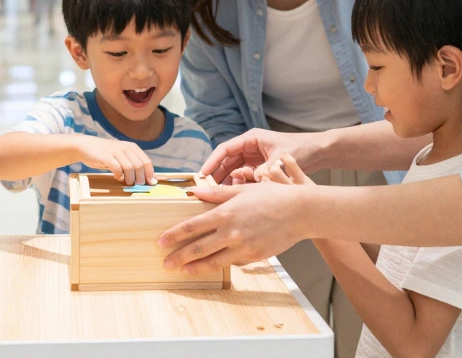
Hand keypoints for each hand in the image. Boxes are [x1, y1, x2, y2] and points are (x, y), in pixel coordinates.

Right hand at [76, 136, 155, 185]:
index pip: (146, 162)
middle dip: (140, 179)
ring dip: (130, 179)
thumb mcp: (122, 155)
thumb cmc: (106, 154)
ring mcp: (116, 151)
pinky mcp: (106, 156)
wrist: (86, 146)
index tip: (150, 184)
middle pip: (139, 166)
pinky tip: (117, 178)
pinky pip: (117, 168)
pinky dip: (119, 176)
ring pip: (130, 168)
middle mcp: (126, 148)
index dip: (149, 174)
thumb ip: (133, 164)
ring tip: (127, 183)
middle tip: (137, 186)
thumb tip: (149, 179)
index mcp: (132, 147)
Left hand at [157, 180, 312, 272]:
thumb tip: (194, 192)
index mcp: (225, 213)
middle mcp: (231, 232)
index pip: (192, 226)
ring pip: (213, 261)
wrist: (300, 212)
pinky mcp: (254, 257)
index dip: (174, 235)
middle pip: (198, 248)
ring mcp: (243, 247)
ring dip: (195, 267)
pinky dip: (220, 264)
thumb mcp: (242, 190)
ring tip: (183, 270)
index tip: (161, 241)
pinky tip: (211, 266)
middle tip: (166, 262)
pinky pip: (232, 263)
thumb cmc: (272, 197)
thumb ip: (216, 194)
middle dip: (179, 256)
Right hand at [200, 128, 325, 184]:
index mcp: (251, 139)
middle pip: (227, 162)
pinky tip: (239, 195)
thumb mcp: (279, 160)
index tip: (202, 174)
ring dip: (229, 182)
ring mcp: (255, 158)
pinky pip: (246, 178)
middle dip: (218, 176)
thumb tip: (251, 182)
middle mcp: (250, 148)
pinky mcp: (261, 169)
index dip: (212, 162)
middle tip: (209, 190)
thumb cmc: (301, 148)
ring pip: (235, 171)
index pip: (225, 150)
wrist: (319, 152)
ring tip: (222, 196)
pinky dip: (242, 186)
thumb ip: (263, 171)